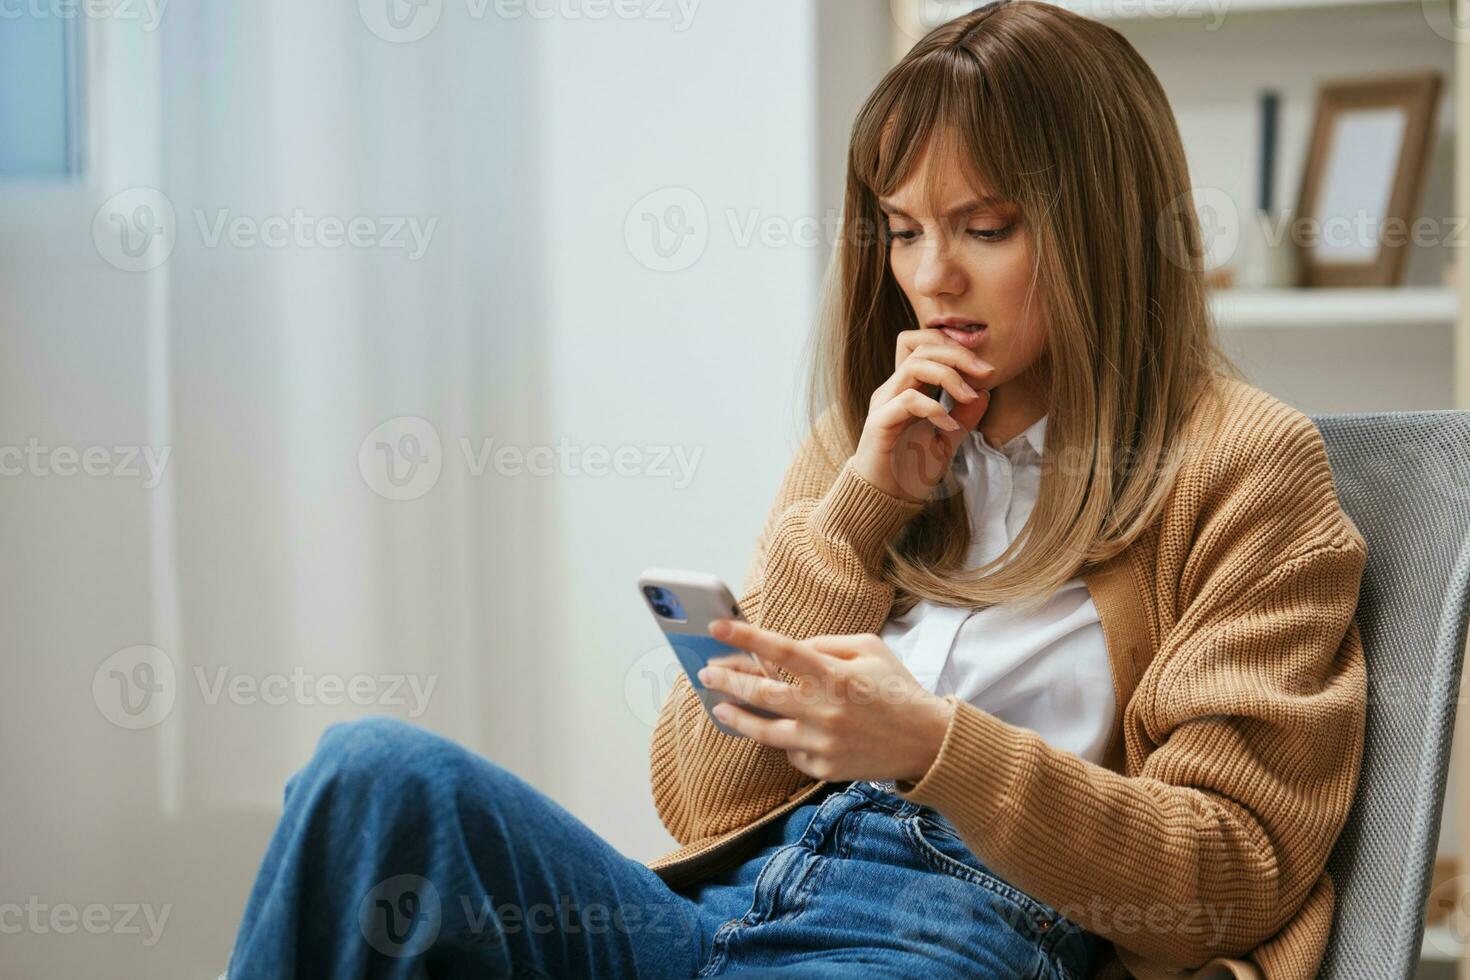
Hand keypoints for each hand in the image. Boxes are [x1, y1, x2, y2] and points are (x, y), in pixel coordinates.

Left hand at [696, 618, 955, 783]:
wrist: (927, 742)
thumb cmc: (896, 688)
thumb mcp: (870, 649)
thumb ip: (826, 645)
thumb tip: (788, 649)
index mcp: (835, 674)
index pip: (780, 650)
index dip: (745, 636)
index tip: (717, 627)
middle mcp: (824, 709)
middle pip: (760, 692)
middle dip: (726, 679)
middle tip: (706, 672)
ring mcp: (821, 743)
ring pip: (762, 730)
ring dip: (735, 716)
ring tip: (719, 706)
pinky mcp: (823, 769)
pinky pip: (790, 752)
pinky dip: (784, 740)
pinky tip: (781, 730)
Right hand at [850, 328, 993, 502]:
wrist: (885, 500)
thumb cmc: (910, 470)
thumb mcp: (946, 439)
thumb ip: (963, 416)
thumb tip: (985, 393)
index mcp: (906, 388)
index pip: (924, 346)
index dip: (954, 348)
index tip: (985, 369)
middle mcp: (892, 390)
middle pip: (922, 348)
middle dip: (959, 355)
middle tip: (987, 372)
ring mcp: (884, 403)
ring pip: (914, 366)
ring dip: (949, 375)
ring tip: (970, 396)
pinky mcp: (879, 422)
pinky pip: (908, 400)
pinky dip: (935, 408)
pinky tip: (950, 427)